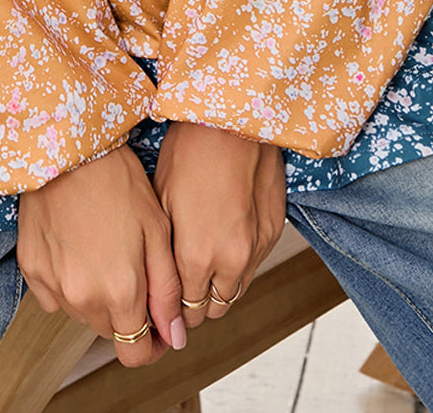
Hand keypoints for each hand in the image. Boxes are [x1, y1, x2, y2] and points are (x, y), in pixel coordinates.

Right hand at [17, 143, 187, 365]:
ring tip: (105, 250)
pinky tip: (77, 247)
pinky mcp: (30, 268)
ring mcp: (52, 284)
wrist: (68, 147)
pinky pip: (54, 294)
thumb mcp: (157, 229)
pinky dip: (68, 282)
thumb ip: (166, 290)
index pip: (134, 353)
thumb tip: (174, 335)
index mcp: (120, 291)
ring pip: (82, 313)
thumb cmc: (116, 179)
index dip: (150, 345)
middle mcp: (83, 297)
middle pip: (108, 332)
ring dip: (97, 297)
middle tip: (133, 272)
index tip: (156, 327)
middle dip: (125, 314)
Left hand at [152, 121, 286, 329]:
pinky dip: (238, 265)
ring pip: (235, 292)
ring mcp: (255, 248)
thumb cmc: (189, 152)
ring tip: (203, 263)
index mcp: (194, 256)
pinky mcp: (273, 233)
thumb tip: (160, 284)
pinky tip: (224, 241)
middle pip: (212, 311)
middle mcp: (229, 261)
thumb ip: (164, 253)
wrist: (232, 121)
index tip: (166, 301)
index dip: (172, 310)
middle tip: (182, 285)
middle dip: (196, 304)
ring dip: (219, 287)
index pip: (184, 311)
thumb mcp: (161, 202)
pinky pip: (254, 267)